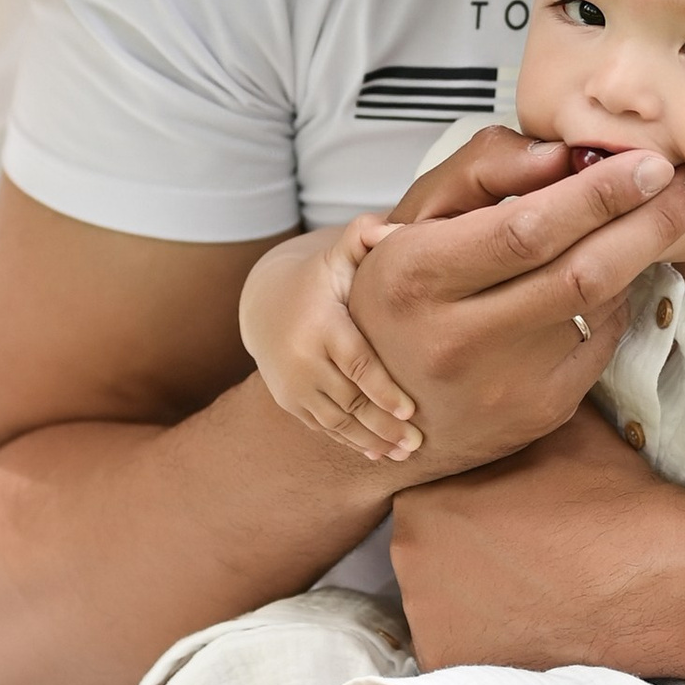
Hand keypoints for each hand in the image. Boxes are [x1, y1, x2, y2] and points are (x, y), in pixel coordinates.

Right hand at [238, 216, 421, 462]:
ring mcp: (292, 385)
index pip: (355, 363)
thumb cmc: (322, 277)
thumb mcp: (339, 253)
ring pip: (336, 421)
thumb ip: (366, 236)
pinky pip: (323, 427)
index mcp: (320, 325)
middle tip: (419, 442)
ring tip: (406, 453)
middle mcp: (301, 359)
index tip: (411, 411)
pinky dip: (351, 442)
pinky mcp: (290, 402)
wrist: (265, 303)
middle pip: (349, 399)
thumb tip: (393, 229)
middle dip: (384, 425)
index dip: (382, 390)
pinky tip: (379, 454)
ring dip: (371, 441)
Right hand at [345, 127, 684, 479]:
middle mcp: (455, 339)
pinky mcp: (539, 413)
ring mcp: (501, 386)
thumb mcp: (419, 217)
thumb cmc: (407, 289)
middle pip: (577, 274)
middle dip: (646, 221)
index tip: (647, 164)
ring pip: (598, 307)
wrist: (388, 403)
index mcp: (416, 276)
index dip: (597, 195)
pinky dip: (619, 301)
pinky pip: (603, 344)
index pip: (525, 231)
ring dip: (643, 254)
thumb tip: (567, 155)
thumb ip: (487, 171)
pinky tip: (622, 272)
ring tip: (668, 214)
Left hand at [395, 407, 677, 667]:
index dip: (473, 499)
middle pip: (431, 550)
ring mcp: (426, 620)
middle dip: (466, 549)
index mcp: (422, 496)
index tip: (510, 508)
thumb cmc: (608, 497)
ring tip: (532, 589)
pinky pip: (459, 648)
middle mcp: (407, 559)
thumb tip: (511, 376)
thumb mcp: (556, 424)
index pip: (432, 492)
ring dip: (473, 597)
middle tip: (523, 549)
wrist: (660, 579)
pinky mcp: (453, 667)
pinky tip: (531, 623)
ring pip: (442, 601)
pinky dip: (487, 642)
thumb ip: (514, 408)